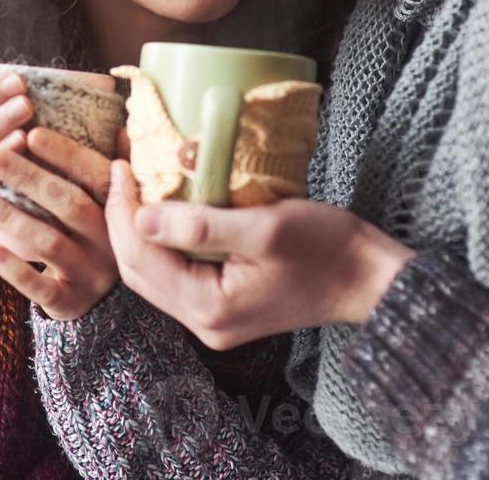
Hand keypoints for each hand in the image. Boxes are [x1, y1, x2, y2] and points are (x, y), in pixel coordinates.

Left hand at [0, 126, 117, 320]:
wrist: (110, 302)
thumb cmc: (99, 234)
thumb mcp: (113, 202)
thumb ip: (114, 165)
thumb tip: (122, 122)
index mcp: (122, 207)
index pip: (96, 175)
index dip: (66, 154)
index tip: (30, 133)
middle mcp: (112, 240)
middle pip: (70, 204)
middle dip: (30, 178)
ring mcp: (92, 273)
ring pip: (50, 243)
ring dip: (10, 216)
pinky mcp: (71, 302)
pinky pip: (43, 288)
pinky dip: (16, 270)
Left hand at [105, 159, 415, 349]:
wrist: (368, 279)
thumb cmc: (326, 247)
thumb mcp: (265, 227)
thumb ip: (200, 226)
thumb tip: (141, 217)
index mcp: (209, 307)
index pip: (140, 257)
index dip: (121, 210)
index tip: (120, 166)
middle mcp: (204, 323)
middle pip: (138, 270)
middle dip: (122, 220)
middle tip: (120, 171)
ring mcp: (213, 320)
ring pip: (152, 274)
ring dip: (138, 230)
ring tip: (135, 186)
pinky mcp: (223, 308)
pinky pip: (175, 275)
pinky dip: (161, 242)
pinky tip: (162, 211)